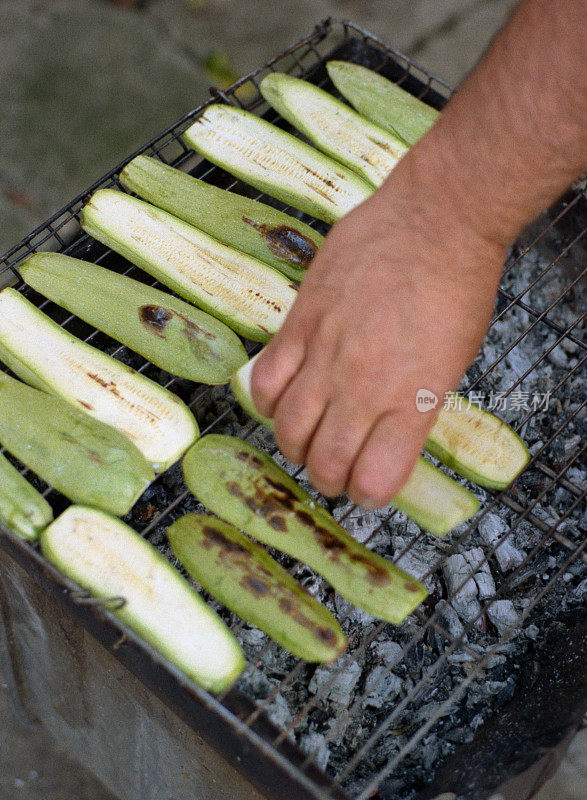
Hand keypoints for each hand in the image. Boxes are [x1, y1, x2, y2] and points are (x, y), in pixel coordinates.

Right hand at [251, 154, 504, 508]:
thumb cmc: (458, 288)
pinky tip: (281, 397)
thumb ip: (411, 405)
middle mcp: (364, 386)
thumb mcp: (451, 363)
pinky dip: (268, 401)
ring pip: (287, 427)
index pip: (373, 481)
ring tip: (306, 436)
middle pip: (324, 463)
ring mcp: (327, 353)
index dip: (368, 494)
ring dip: (295, 444)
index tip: (369, 485)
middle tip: (335, 466)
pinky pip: (265, 378)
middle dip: (328, 477)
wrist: (437, 220)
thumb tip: (383, 433)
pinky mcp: (300, 321)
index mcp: (411, 402)